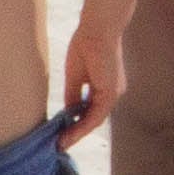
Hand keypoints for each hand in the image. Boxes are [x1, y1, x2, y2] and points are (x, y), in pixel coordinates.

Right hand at [59, 8, 124, 137]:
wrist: (97, 29)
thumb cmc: (87, 46)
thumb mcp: (76, 76)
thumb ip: (74, 95)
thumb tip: (69, 113)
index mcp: (105, 87)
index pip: (90, 111)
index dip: (76, 125)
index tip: (61, 135)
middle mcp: (112, 93)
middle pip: (93, 119)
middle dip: (75, 133)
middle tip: (59, 145)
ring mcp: (113, 93)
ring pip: (94, 120)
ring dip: (78, 133)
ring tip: (62, 144)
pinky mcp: (110, 92)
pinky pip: (96, 115)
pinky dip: (83, 126)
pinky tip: (69, 134)